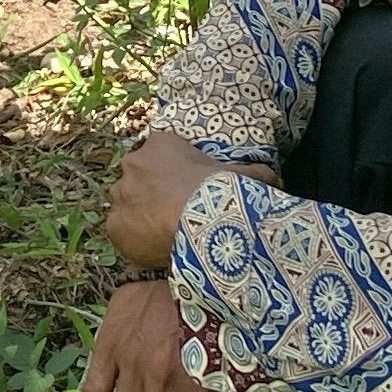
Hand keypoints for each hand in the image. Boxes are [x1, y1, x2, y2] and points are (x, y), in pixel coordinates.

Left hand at [106, 130, 259, 274]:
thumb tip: (278, 178)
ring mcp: (120, 195)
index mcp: (160, 143)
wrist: (199, 224)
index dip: (171, 173)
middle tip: (173, 213)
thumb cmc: (219, 193)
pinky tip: (155, 247)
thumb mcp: (243, 176)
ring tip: (165, 233)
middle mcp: (132, 164)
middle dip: (152, 194)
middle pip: (139, 179)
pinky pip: (122, 232)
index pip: (158, 153)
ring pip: (128, 205)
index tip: (185, 190)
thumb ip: (258, 173)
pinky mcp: (114, 224)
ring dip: (141, 216)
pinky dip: (135, 240)